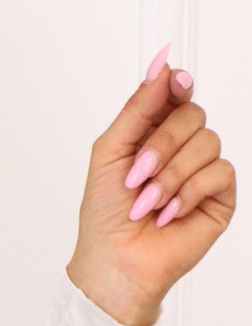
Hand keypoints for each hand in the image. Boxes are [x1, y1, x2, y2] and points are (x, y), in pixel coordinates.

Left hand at [67, 47, 236, 325]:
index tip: (175, 82)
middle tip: (136, 175)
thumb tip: (162, 65)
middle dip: (161, 144)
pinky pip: (220, 171)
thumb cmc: (106, 213)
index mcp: (152, 131)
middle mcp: (181, 146)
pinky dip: (188, 192)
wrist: (116, 260)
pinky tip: (169, 213)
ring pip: (207, 142)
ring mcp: (202, 170)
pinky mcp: (219, 196)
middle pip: (193, 114)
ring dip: (170, 174)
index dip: (178, 85)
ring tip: (148, 203)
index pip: (176, 94)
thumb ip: (138, 108)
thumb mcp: (111, 151)